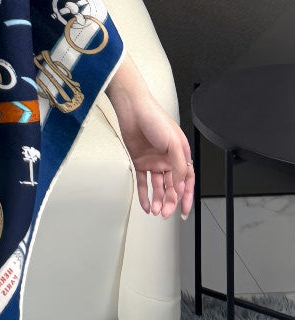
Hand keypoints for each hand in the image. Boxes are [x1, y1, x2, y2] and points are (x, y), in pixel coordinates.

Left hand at [109, 85, 194, 219]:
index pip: (187, 180)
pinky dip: (144, 194)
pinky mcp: (139, 160)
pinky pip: (143, 181)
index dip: (187, 196)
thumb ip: (178, 165)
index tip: (184, 210)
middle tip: (165, 211)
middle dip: (170, 201)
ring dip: (157, 199)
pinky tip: (145, 204)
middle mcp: (167, 159)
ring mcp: (153, 161)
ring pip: (158, 186)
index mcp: (180, 155)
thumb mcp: (173, 142)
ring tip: (155, 210)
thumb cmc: (154, 117)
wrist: (132, 108)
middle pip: (172, 186)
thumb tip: (180, 185)